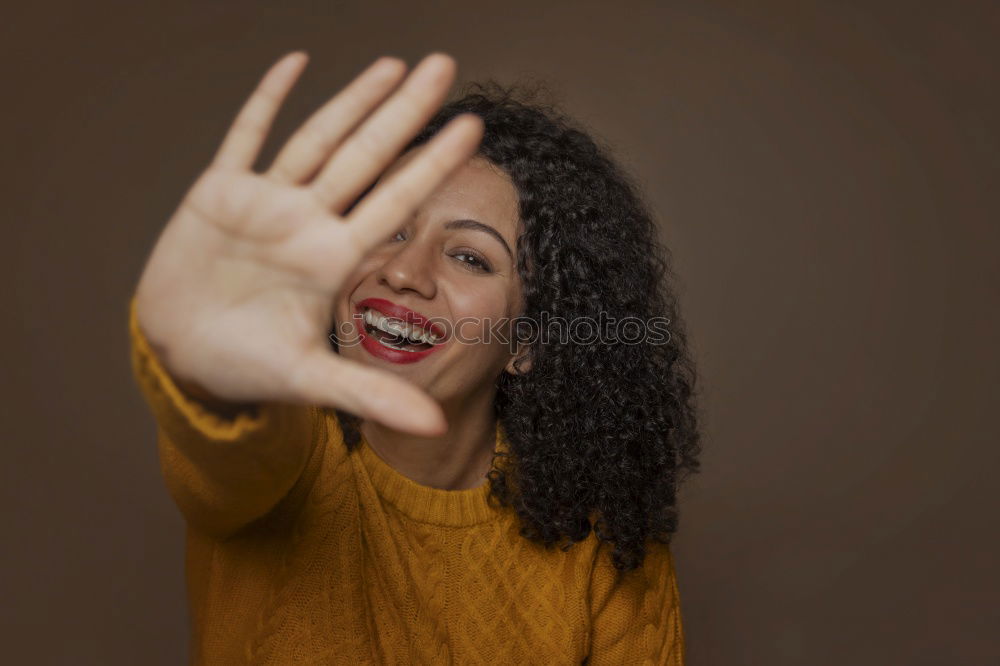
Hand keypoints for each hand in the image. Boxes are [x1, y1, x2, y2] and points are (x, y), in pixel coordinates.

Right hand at [134, 51, 482, 435]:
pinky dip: (265, 101)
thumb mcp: (310, 380)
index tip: (472, 128)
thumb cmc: (246, 366)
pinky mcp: (217, 194)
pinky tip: (294, 64)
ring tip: (393, 64)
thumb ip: (371, 396)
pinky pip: (244, 137)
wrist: (181, 356)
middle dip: (404, 111)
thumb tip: (435, 431)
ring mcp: (265, 203)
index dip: (430, 163)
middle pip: (365, 155)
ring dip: (351, 100)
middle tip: (445, 66)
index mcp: (332, 257)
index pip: (393, 200)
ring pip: (316, 139)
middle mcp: (307, 221)